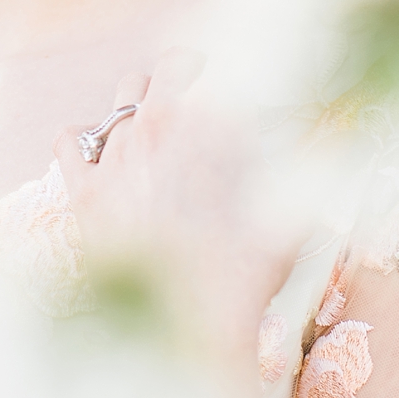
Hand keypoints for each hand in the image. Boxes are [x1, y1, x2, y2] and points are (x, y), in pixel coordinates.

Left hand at [52, 48, 299, 373]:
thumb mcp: (292, 215)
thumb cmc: (246, 273)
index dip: (231, 73)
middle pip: (166, 71)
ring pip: (122, 96)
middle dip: (187, 81)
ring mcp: (114, 156)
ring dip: (143, 102)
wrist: (188, 327)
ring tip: (160, 129)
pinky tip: (106, 151)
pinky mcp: (84, 192)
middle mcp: (157, 127)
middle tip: (204, 107)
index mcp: (208, 123)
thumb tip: (329, 143)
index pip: (215, 70)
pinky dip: (87, 135)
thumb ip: (308, 170)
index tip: (238, 88)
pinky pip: (69, 137)